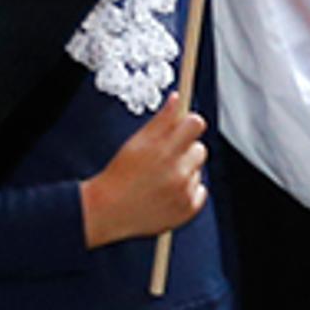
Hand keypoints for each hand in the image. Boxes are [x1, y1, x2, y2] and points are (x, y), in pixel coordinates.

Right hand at [82, 100, 207, 247]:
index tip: (183, 128)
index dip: (190, 124)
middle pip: (200, 148)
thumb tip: (177, 99)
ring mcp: (184, 192)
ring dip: (185, 171)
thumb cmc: (121, 174)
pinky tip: (168, 193)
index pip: (196, 124)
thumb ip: (161, 120)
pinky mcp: (188, 208)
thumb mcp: (137, 142)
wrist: (109, 211)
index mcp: (164, 150)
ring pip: (197, 170)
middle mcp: (177, 171)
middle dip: (186, 150)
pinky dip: (188, 191)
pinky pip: (200, 190)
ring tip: (161, 179)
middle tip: (165, 158)